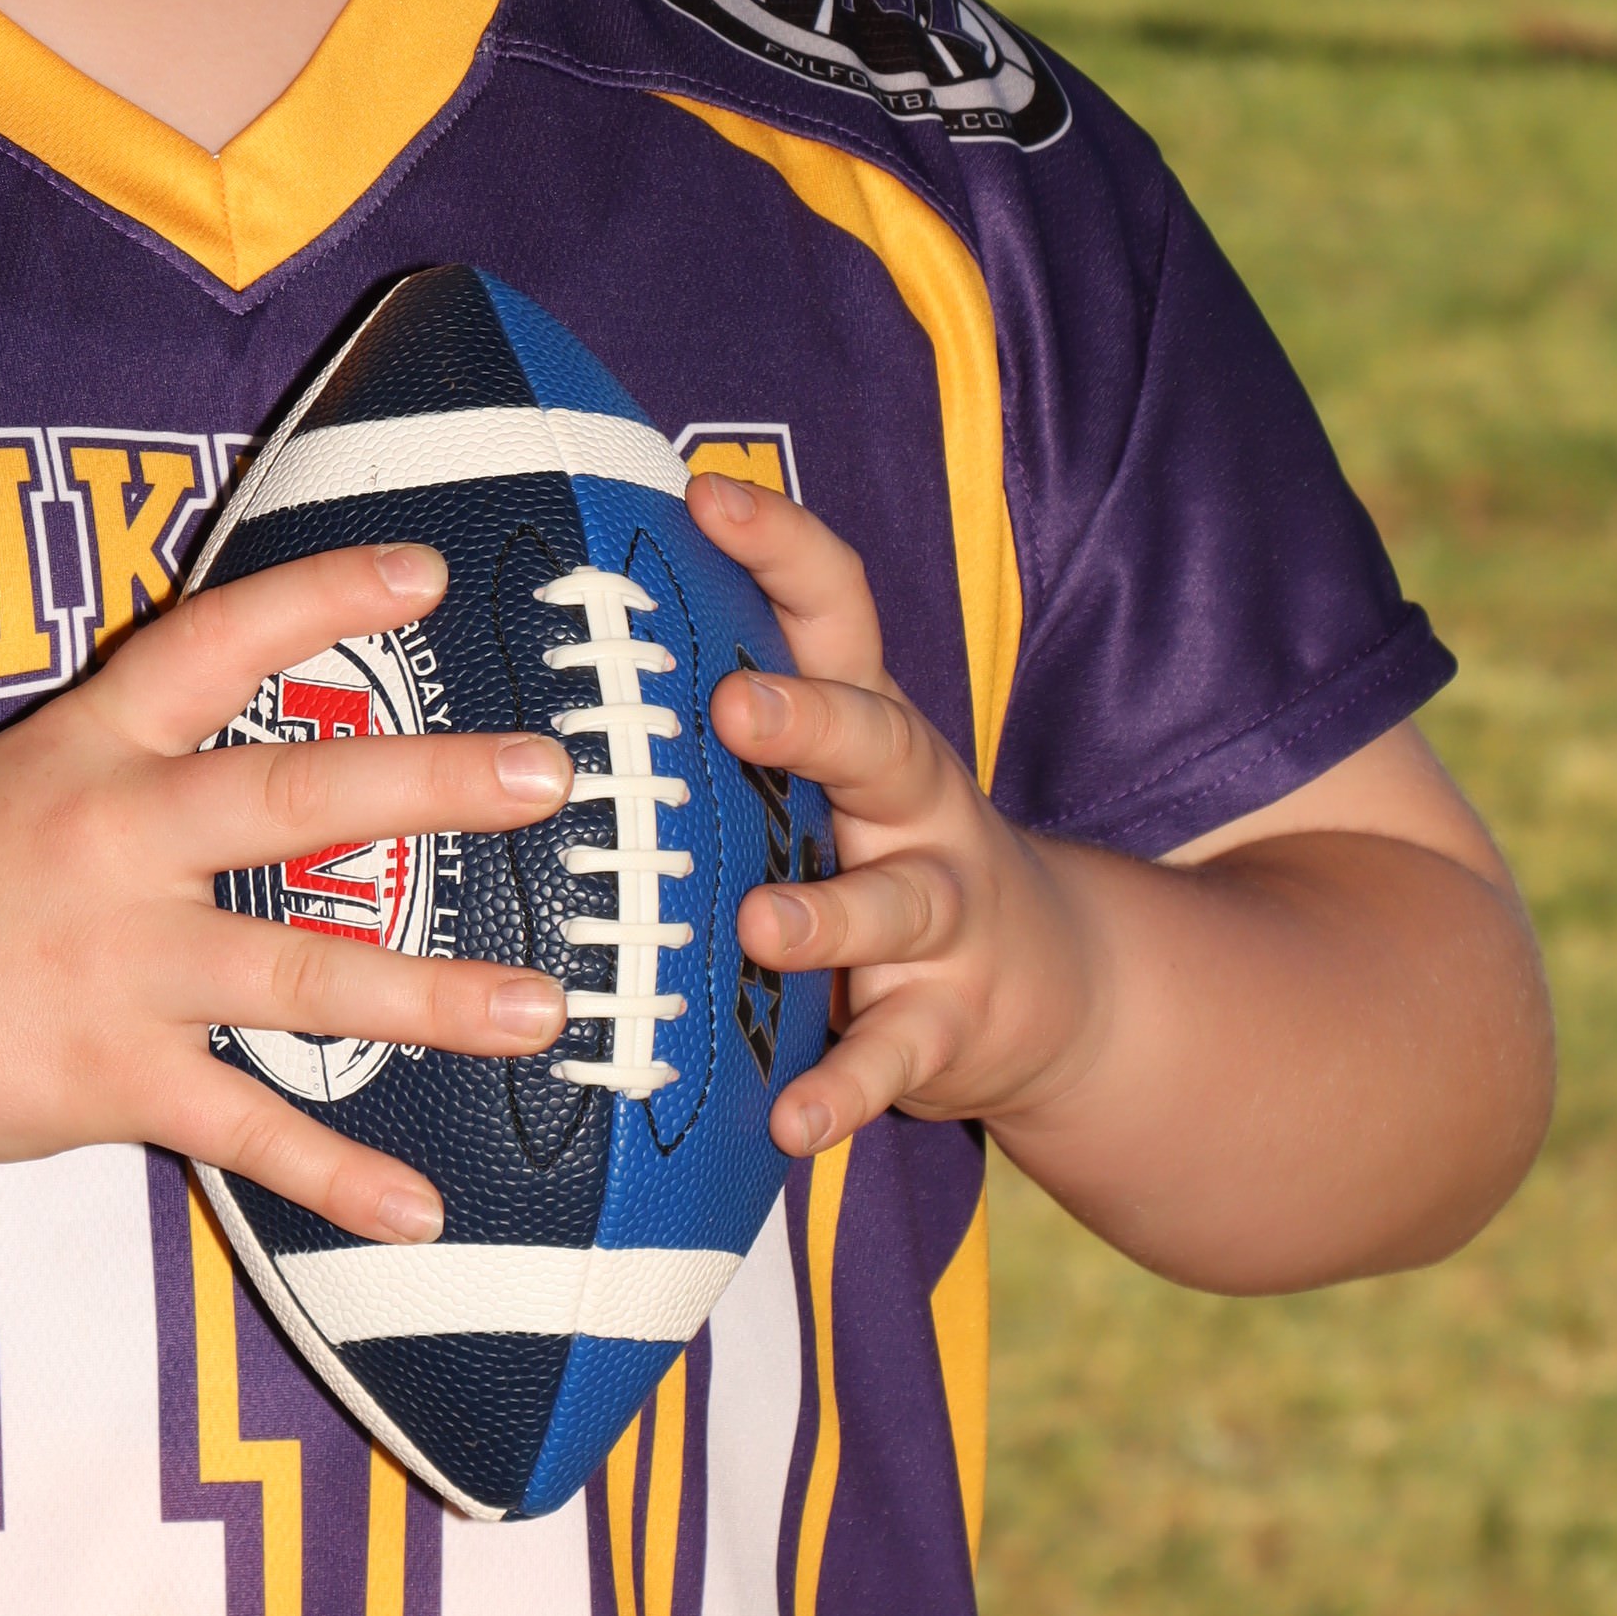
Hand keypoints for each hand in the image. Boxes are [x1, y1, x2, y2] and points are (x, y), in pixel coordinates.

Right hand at [0, 540, 570, 1245]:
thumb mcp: (17, 787)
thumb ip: (133, 766)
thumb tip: (267, 745)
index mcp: (87, 748)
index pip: (214, 643)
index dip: (321, 597)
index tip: (426, 573)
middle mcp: (112, 840)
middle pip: (293, 798)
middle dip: (431, 785)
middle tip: (552, 778)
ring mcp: (112, 965)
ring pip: (300, 975)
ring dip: (433, 996)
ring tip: (544, 1009)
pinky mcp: (101, 1078)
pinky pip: (244, 1132)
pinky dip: (335, 1175)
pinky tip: (423, 1207)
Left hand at [693, 472, 1101, 1164]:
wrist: (1058, 986)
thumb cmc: (883, 853)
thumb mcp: (833, 773)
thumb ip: (736, 709)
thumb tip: (558, 618)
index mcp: (867, 726)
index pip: (838, 611)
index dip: (780, 546)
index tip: (703, 493)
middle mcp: (914, 804)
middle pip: (876, 741)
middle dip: (809, 721)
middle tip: (733, 706)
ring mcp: (943, 914)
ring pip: (890, 903)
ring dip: (825, 917)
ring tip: (761, 926)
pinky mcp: (951, 1023)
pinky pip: (894, 1059)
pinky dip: (844, 1091)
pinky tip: (789, 1122)